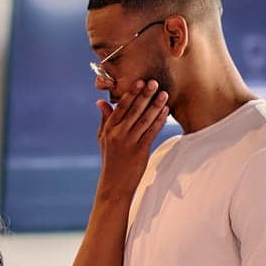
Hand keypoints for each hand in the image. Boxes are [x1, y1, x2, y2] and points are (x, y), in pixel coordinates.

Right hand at [95, 78, 169, 198]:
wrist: (115, 184)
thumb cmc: (110, 159)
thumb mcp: (103, 139)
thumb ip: (104, 119)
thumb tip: (100, 102)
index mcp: (109, 129)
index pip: (121, 107)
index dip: (131, 94)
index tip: (139, 82)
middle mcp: (118, 134)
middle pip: (134, 111)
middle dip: (145, 95)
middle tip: (154, 82)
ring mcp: (130, 142)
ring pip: (145, 120)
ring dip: (155, 106)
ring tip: (164, 94)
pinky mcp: (140, 150)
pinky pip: (152, 132)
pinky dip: (159, 120)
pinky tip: (165, 111)